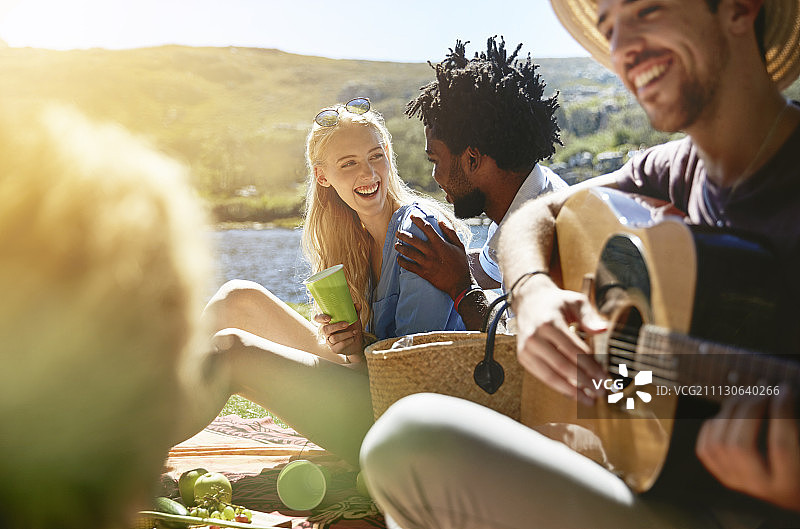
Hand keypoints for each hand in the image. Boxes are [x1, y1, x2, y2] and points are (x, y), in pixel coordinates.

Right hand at [314, 303, 363, 358]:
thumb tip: (357, 305)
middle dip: (336, 326)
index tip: (328, 318)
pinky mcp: (335, 349)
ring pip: (333, 338)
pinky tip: (353, 338)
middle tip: (347, 324)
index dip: (320, 318)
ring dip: (346, 334)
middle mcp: (326, 331)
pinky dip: (348, 341)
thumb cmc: (352, 328)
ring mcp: (329, 341)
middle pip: (325, 329)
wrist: (357, 342)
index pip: (317, 318)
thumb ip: (354, 311)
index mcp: (328, 322)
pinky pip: (339, 345)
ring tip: (355, 331)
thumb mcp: (354, 318)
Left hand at [395, 216, 471, 298]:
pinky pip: (409, 266)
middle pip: (413, 239)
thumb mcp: (459, 246)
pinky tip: (399, 259)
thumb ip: (450, 232)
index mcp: (439, 243)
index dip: (418, 220)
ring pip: (408, 252)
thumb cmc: (460, 263)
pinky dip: (402, 262)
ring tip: (396, 245)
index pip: (426, 227)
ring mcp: (426, 262)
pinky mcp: (423, 272)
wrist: (460, 283)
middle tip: (398, 232)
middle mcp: (431, 251)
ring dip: (400, 247)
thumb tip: (441, 221)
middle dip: (403, 234)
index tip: (412, 216)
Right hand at [511, 275, 607, 405]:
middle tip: (600, 391)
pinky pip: (542, 377)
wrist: (529, 300)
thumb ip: (589, 316)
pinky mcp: (523, 357)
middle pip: (563, 366)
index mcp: (549, 322)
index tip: (604, 377)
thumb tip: (603, 329)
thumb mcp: (575, 302)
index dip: (591, 367)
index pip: (574, 350)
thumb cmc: (555, 303)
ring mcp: (526, 349)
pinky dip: (559, 387)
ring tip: (589, 399)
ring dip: (571, 391)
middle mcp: (535, 337)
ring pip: (551, 376)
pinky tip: (573, 393)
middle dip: (584, 381)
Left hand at [696, 389, 799, 511]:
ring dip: (729, 412)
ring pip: (719, 444)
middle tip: (763, 390)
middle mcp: (759, 487)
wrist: (795, 491)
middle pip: (740, 445)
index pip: (780, 446)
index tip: (783, 389)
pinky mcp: (724, 475)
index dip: (781, 413)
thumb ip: (793, 426)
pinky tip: (728, 414)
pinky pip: (705, 449)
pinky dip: (713, 426)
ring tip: (747, 396)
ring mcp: (737, 481)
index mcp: (789, 484)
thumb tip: (783, 392)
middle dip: (749, 410)